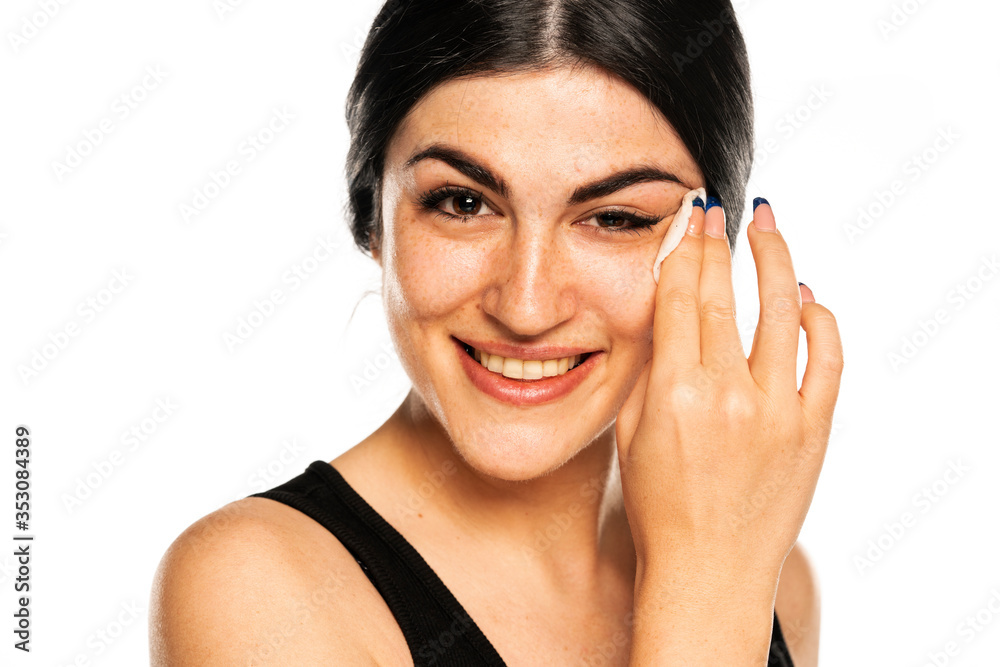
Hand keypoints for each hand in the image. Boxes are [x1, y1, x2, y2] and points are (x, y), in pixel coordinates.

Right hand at [615, 197, 842, 573]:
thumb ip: (650, 366)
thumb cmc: (660, 507)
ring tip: (769, 228)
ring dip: (776, 261)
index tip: (690, 217)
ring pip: (784, 313)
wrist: (710, 571)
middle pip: (727, 295)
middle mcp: (730, 396)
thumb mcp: (632, 430)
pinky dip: (820, 321)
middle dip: (722, 242)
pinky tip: (807, 297)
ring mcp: (779, 413)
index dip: (685, 249)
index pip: (682, 298)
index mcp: (676, 394)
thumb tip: (668, 306)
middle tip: (721, 208)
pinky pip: (826, 360)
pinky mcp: (814, 431)